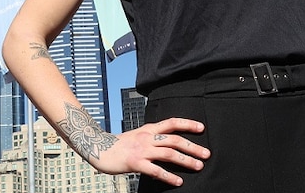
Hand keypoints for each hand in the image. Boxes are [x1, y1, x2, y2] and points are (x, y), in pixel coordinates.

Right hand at [93, 118, 208, 186]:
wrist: (98, 147)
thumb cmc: (119, 144)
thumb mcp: (137, 135)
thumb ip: (152, 137)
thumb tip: (168, 142)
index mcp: (148, 129)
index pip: (171, 123)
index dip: (187, 124)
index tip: (201, 128)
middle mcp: (147, 137)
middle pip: (174, 139)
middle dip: (193, 146)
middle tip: (206, 153)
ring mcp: (141, 149)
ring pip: (169, 153)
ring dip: (186, 160)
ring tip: (198, 166)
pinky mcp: (136, 162)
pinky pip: (156, 170)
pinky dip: (169, 176)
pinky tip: (178, 181)